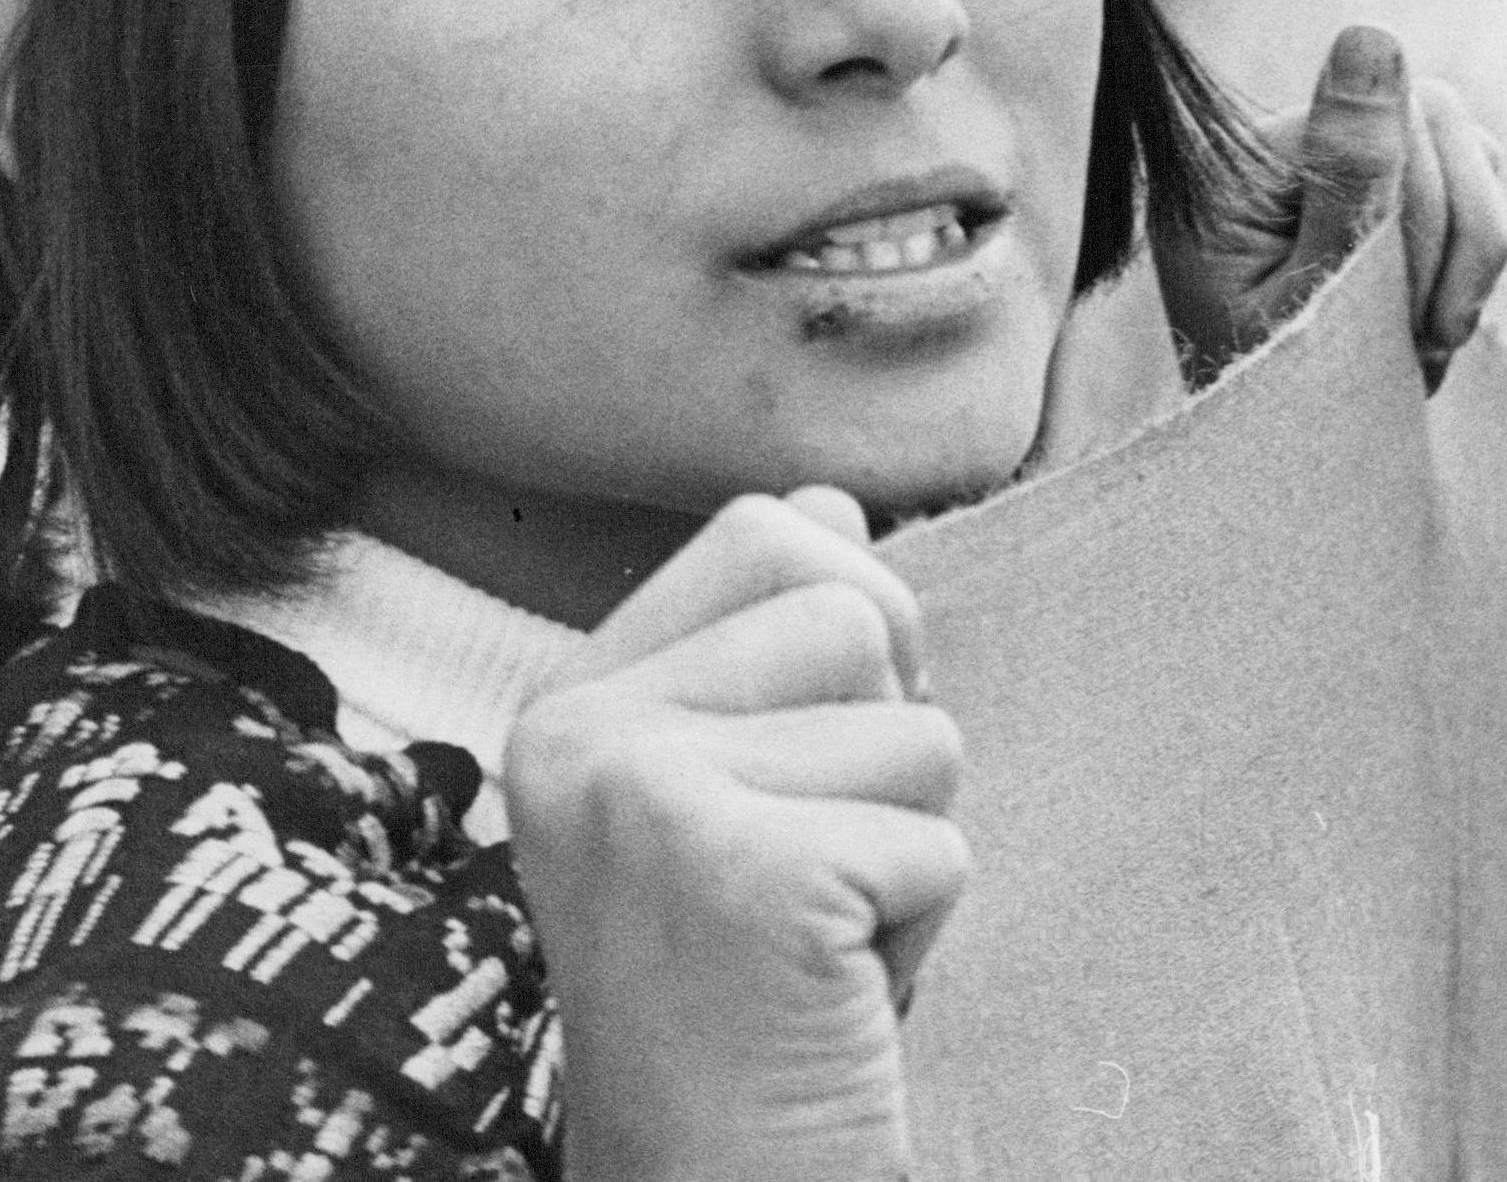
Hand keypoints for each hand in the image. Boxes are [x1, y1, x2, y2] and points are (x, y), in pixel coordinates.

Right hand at [505, 490, 966, 1181]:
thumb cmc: (747, 1003)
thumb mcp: (737, 801)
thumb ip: (769, 651)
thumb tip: (833, 503)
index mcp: (566, 701)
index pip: (767, 530)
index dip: (844, 645)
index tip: (790, 783)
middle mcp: (577, 731)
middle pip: (851, 602)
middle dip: (887, 730)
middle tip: (812, 869)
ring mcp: (645, 795)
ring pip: (917, 725)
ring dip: (906, 843)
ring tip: (814, 942)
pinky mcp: (744, 875)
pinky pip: (941, 846)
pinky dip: (920, 937)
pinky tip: (828, 999)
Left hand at [1154, 24, 1506, 389]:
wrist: (1266, 471)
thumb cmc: (1274, 402)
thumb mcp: (1314, 298)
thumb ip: (1349, 177)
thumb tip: (1370, 35)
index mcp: (1238, 165)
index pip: (1382, 125)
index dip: (1425, 224)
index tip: (1414, 325)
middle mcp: (1276, 142)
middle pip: (1435, 126)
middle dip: (1449, 249)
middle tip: (1422, 346)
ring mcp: (1327, 160)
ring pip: (1466, 153)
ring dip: (1464, 260)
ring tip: (1419, 344)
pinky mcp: (1368, 187)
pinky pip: (1466, 183)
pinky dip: (1463, 262)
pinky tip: (1423, 325)